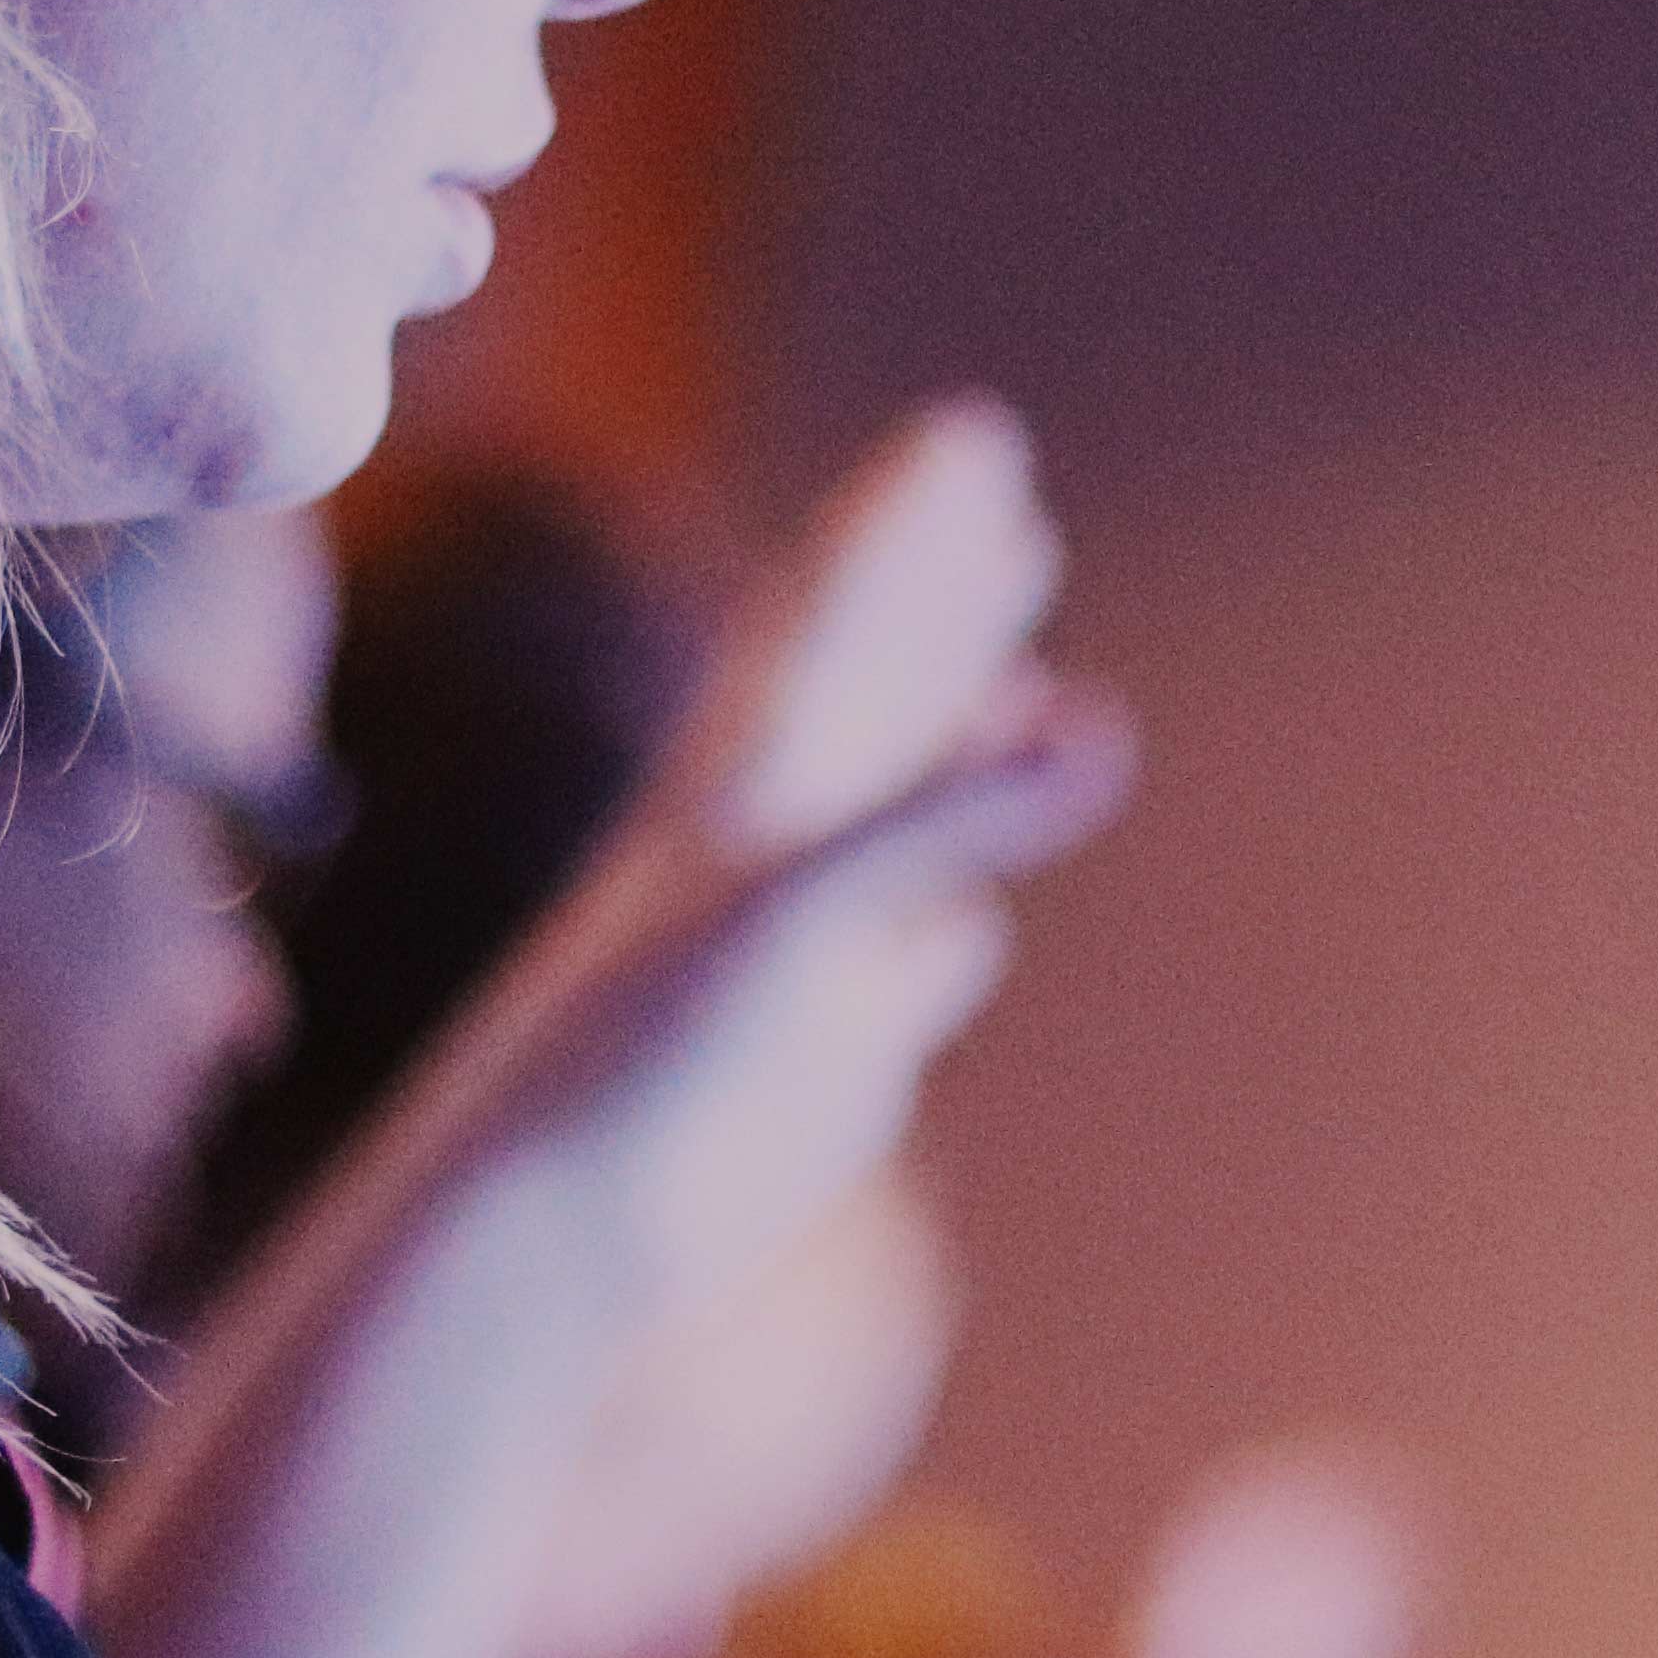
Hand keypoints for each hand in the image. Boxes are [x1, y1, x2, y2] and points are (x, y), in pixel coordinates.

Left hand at [462, 398, 1132, 1320]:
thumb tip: (1103, 728)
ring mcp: (798, 952)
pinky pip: (898, 979)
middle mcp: (770, 850)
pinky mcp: (818, 1062)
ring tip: (1024, 679)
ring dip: (952, 746)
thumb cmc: (651, 1058)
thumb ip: (954, 816)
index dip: (911, 523)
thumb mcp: (809, 909)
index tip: (971, 432)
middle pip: (869, 685)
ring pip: (892, 822)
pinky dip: (946, 934)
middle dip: (936, 588)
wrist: (554, 1225)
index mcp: (750, 785)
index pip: (842, 616)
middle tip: (1000, 485)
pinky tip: (975, 936)